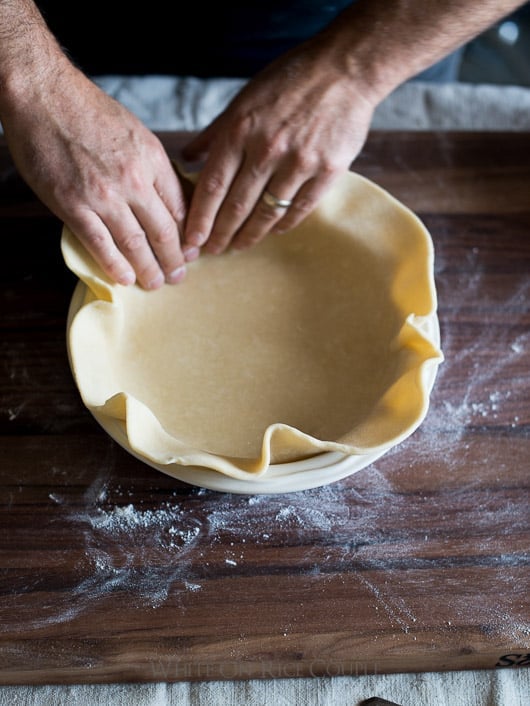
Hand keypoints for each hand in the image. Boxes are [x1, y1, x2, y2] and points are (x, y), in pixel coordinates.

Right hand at [2, 60, 191, 288]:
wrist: (44, 95)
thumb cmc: (88, 109)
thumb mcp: (136, 133)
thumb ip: (153, 166)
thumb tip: (168, 197)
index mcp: (153, 159)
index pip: (180, 207)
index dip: (188, 236)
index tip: (191, 252)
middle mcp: (133, 180)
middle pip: (163, 231)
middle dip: (174, 259)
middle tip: (178, 276)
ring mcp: (103, 195)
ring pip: (135, 243)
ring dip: (148, 268)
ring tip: (155, 283)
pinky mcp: (73, 205)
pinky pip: (100, 244)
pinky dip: (114, 265)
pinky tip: (124, 278)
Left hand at [181, 37, 375, 253]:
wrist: (345, 68)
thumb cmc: (289, 81)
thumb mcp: (245, 99)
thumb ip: (216, 132)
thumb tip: (187, 159)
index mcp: (241, 130)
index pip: (213, 186)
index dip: (200, 218)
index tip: (191, 240)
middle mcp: (267, 149)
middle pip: (236, 206)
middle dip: (221, 234)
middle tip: (212, 252)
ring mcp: (299, 162)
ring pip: (267, 212)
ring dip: (250, 234)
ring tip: (239, 246)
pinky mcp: (327, 170)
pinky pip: (300, 208)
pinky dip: (283, 223)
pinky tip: (272, 230)